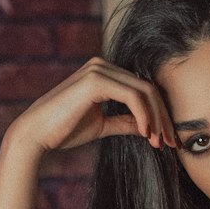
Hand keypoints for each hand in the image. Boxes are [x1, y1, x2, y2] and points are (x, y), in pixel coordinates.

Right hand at [6, 56, 175, 155]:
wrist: (37, 134)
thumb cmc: (64, 130)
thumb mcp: (102, 126)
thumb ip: (124, 122)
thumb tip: (148, 128)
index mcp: (104, 73)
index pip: (143, 89)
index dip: (160, 114)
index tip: (168, 140)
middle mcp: (102, 65)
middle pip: (149, 88)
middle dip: (164, 117)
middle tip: (173, 143)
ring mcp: (99, 69)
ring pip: (145, 91)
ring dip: (157, 119)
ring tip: (160, 143)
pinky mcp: (96, 80)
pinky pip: (132, 96)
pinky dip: (144, 116)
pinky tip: (147, 134)